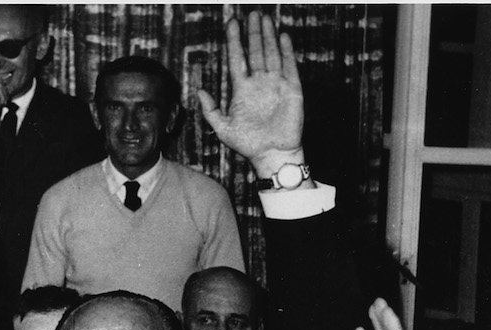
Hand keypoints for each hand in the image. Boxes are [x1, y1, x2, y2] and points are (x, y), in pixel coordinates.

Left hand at [197, 13, 307, 179]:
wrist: (271, 155)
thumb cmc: (247, 144)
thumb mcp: (223, 128)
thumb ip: (210, 109)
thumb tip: (198, 90)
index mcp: (242, 90)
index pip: (237, 59)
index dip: (235, 41)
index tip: (232, 23)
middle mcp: (259, 83)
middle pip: (255, 51)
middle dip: (253, 32)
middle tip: (252, 13)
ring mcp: (276, 84)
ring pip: (271, 54)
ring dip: (268, 36)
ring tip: (264, 18)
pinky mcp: (292, 89)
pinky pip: (289, 66)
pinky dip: (286, 51)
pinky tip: (282, 36)